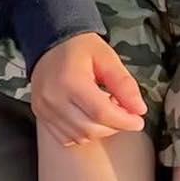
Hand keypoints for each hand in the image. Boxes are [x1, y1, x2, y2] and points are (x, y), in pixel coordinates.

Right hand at [30, 33, 148, 146]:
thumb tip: (139, 109)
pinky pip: (66, 138)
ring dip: (100, 130)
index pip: (101, 112)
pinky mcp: (40, 115)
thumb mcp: (107, 58)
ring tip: (106, 110)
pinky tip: (90, 117)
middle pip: (91, 128)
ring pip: (80, 136)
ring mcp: (44, 109)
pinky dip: (83, 133)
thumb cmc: (80, 48)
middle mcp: (53, 99)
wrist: (50, 43)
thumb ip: (124, 83)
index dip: (124, 121)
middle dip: (114, 126)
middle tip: (123, 112)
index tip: (138, 120)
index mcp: (70, 81)